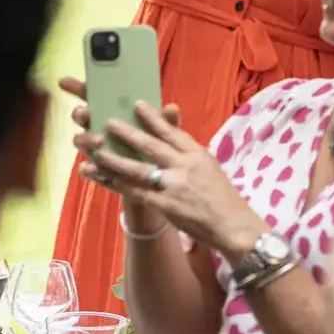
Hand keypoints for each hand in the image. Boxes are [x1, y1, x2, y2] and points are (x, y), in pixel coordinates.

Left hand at [63, 79, 252, 250]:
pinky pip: (138, 193)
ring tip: (97, 152)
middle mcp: (185, 167)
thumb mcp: (209, 166)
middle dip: (128, 134)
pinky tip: (106, 179)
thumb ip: (188, 151)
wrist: (235, 228)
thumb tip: (170, 133)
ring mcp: (174, 187)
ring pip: (139, 170)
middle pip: (152, 146)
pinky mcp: (167, 207)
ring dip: (116, 160)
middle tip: (109, 122)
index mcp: (196, 155)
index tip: (137, 104)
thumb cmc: (222, 197)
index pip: (172, 132)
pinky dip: (121, 186)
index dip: (153, 118)